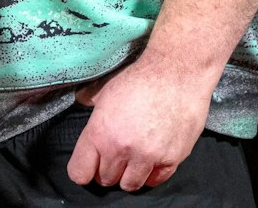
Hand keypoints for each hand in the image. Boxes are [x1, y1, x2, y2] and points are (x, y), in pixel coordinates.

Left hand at [66, 56, 211, 190]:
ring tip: (133, 159)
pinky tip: (151, 159)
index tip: (89, 164)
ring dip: (129, 175)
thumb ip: (89, 101)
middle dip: (107, 170)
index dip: (83, 170)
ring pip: (131, 185)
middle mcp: (121, 150)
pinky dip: (152, 174)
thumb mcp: (104, 88)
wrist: (177, 73)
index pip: (80, 173)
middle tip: (114, 156)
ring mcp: (148, 157)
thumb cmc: (140, 78)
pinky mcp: (172, 159)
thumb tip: (81, 102)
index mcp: (99, 133)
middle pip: (106, 180)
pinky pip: (156, 181)